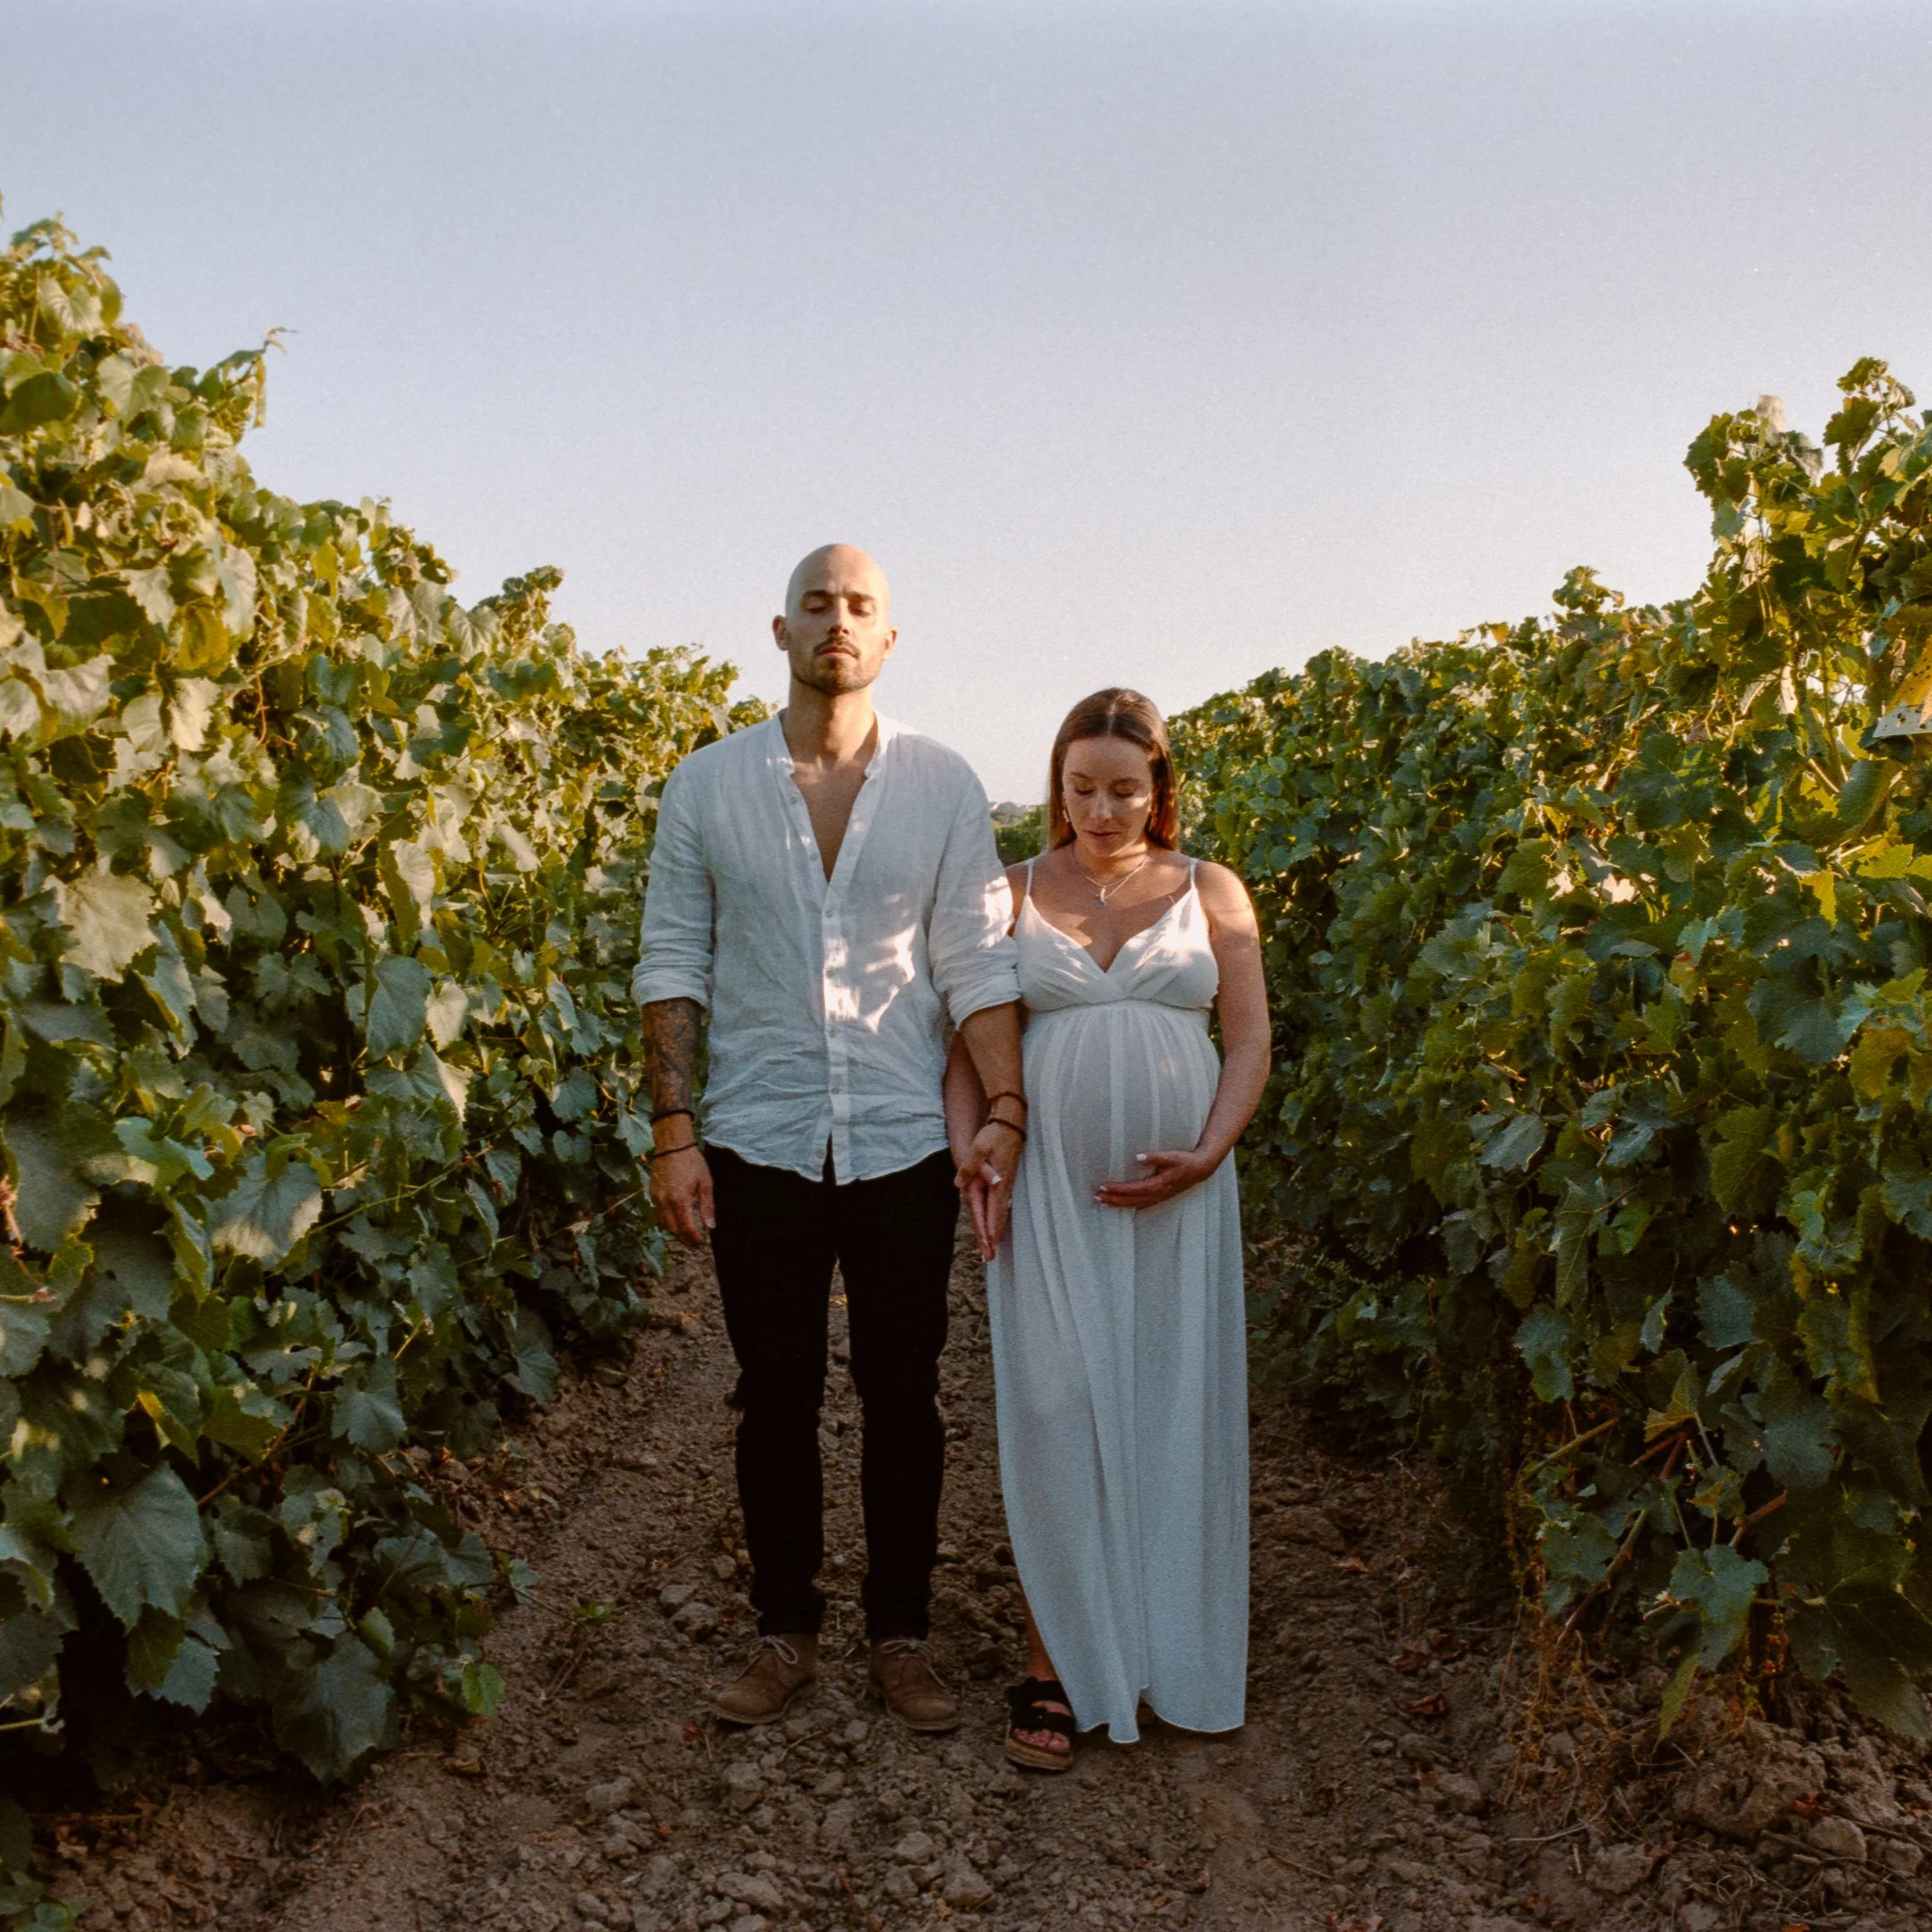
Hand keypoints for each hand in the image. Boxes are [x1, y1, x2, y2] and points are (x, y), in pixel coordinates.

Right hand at [650, 1144, 714, 1247]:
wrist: (672, 1146)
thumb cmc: (692, 1162)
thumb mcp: (705, 1183)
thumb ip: (707, 1206)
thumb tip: (710, 1226)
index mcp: (680, 1200)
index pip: (686, 1228)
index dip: (694, 1239)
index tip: (702, 1243)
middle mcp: (665, 1202)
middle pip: (673, 1230)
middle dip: (684, 1240)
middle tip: (695, 1244)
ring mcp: (656, 1199)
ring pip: (664, 1224)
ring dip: (675, 1233)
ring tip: (687, 1236)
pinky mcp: (652, 1194)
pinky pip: (659, 1214)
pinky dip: (668, 1222)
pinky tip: (677, 1222)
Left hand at [956, 1119, 1022, 1260]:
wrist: (1011, 1122)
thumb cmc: (995, 1134)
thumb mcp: (979, 1148)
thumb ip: (970, 1167)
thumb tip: (960, 1184)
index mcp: (997, 1182)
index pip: (992, 1210)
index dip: (990, 1229)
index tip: (989, 1245)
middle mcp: (1003, 1186)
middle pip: (997, 1217)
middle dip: (992, 1237)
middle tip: (989, 1257)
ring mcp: (1005, 1184)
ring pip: (998, 1212)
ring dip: (995, 1230)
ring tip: (992, 1247)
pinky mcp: (1004, 1181)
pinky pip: (999, 1205)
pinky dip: (997, 1218)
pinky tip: (995, 1224)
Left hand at [1094, 1146, 1219, 1210]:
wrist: (1201, 1169)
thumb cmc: (1186, 1160)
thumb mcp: (1173, 1156)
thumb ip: (1156, 1157)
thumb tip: (1139, 1156)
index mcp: (1159, 1184)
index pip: (1133, 1189)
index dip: (1118, 1189)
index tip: (1103, 1186)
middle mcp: (1158, 1194)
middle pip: (1131, 1200)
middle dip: (1113, 1199)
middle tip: (1097, 1196)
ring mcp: (1160, 1198)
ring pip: (1135, 1204)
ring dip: (1119, 1204)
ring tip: (1103, 1202)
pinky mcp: (1161, 1197)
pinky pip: (1142, 1205)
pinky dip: (1130, 1206)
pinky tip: (1122, 1206)